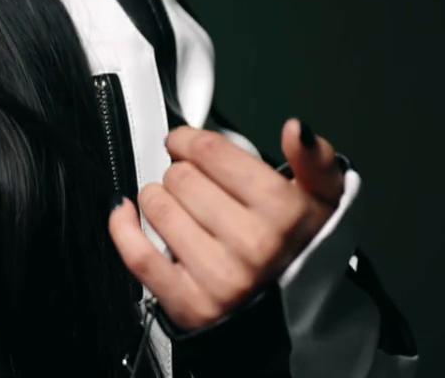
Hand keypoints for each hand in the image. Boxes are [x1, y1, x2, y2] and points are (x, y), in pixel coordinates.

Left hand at [107, 119, 343, 330]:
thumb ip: (313, 159)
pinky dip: (122, 226)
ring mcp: (220, 277)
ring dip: (158, 200)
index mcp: (284, 213)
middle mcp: (253, 246)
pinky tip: (126, 212)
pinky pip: (138, 254)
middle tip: (194, 187)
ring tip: (179, 209)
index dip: (189, 140)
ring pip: (156, 206)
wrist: (288, 313)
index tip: (184, 143)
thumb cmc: (297, 250)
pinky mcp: (190, 304)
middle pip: (181, 176)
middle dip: (181, 173)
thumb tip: (296, 130)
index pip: (212, 152)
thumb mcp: (322, 200)